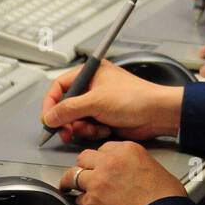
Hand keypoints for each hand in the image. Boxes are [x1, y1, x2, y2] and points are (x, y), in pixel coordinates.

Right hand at [40, 59, 182, 145]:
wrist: (156, 114)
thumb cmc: (134, 98)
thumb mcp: (95, 101)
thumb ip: (69, 109)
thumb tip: (49, 117)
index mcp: (89, 73)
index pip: (59, 86)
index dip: (51, 103)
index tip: (48, 119)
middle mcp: (92, 86)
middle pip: (66, 106)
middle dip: (67, 120)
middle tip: (66, 131)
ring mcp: (98, 103)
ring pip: (76, 119)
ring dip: (81, 127)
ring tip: (93, 128)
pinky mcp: (104, 117)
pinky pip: (88, 127)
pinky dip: (92, 131)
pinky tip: (104, 129)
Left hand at [59, 142, 185, 204]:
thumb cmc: (165, 199)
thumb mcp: (154, 168)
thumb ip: (135, 165)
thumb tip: (130, 172)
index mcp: (126, 150)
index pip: (104, 148)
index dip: (102, 159)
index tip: (101, 164)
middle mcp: (109, 163)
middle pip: (84, 157)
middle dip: (85, 166)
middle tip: (86, 174)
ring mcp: (97, 182)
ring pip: (72, 176)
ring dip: (72, 182)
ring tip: (70, 186)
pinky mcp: (91, 203)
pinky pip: (78, 200)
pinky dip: (82, 204)